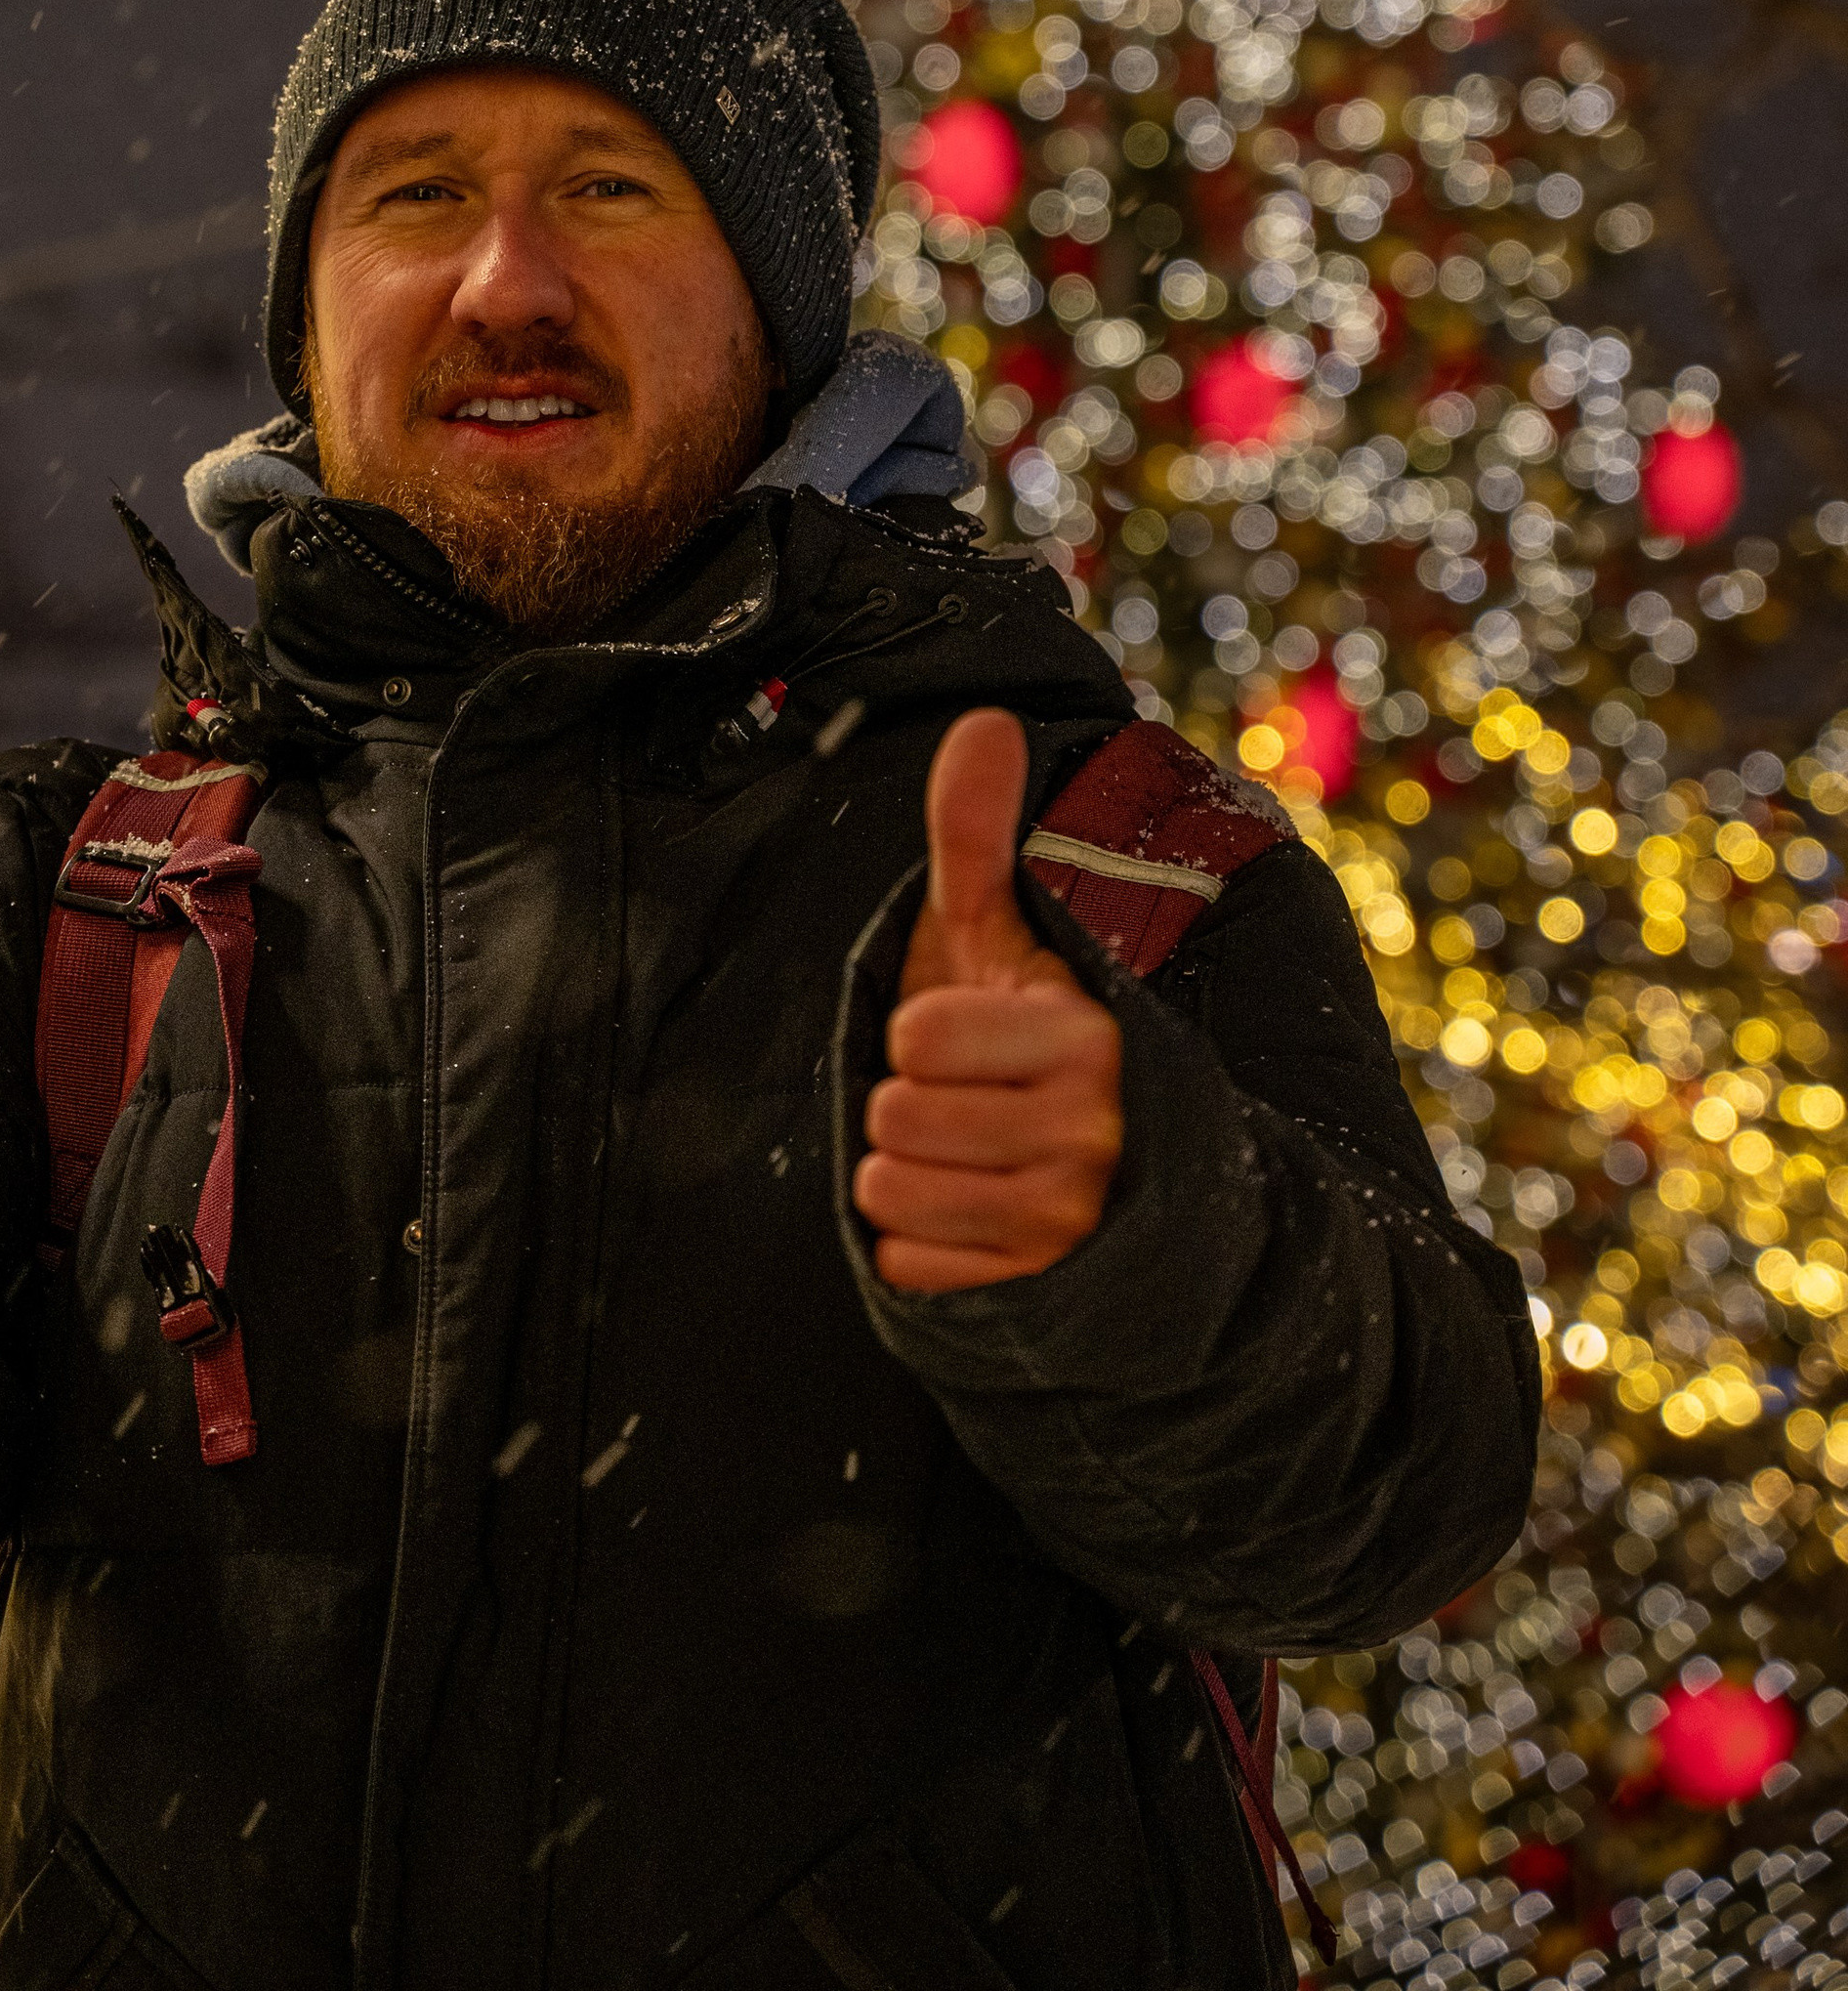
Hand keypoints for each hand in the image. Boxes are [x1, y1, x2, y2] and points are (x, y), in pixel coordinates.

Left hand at [853, 706, 1122, 1294]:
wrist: (1125, 1183)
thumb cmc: (1035, 1040)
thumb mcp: (1006, 938)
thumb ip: (977, 837)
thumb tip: (983, 722)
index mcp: (1085, 1037)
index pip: (918, 1037)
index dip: (918, 1032)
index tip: (965, 1037)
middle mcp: (1090, 1134)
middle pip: (895, 1115)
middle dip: (906, 1102)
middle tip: (963, 1100)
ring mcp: (1070, 1223)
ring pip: (892, 1190)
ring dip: (904, 1170)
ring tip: (963, 1153)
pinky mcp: (1041, 1296)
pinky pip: (905, 1263)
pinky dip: (915, 1242)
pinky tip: (966, 1217)